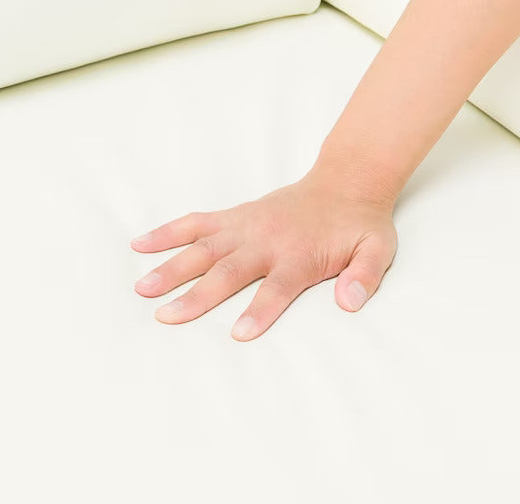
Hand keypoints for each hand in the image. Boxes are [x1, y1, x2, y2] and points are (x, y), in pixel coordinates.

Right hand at [130, 172, 397, 341]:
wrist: (344, 183)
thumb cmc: (358, 224)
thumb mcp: (377, 250)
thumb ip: (365, 276)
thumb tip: (349, 302)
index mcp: (299, 256)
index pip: (277, 289)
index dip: (260, 311)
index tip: (238, 335)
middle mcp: (266, 241)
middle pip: (228, 272)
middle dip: (197, 295)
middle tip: (165, 316)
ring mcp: (245, 226)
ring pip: (203, 248)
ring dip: (172, 266)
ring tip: (142, 286)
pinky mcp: (234, 216)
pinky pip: (197, 223)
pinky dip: (169, 232)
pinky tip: (142, 243)